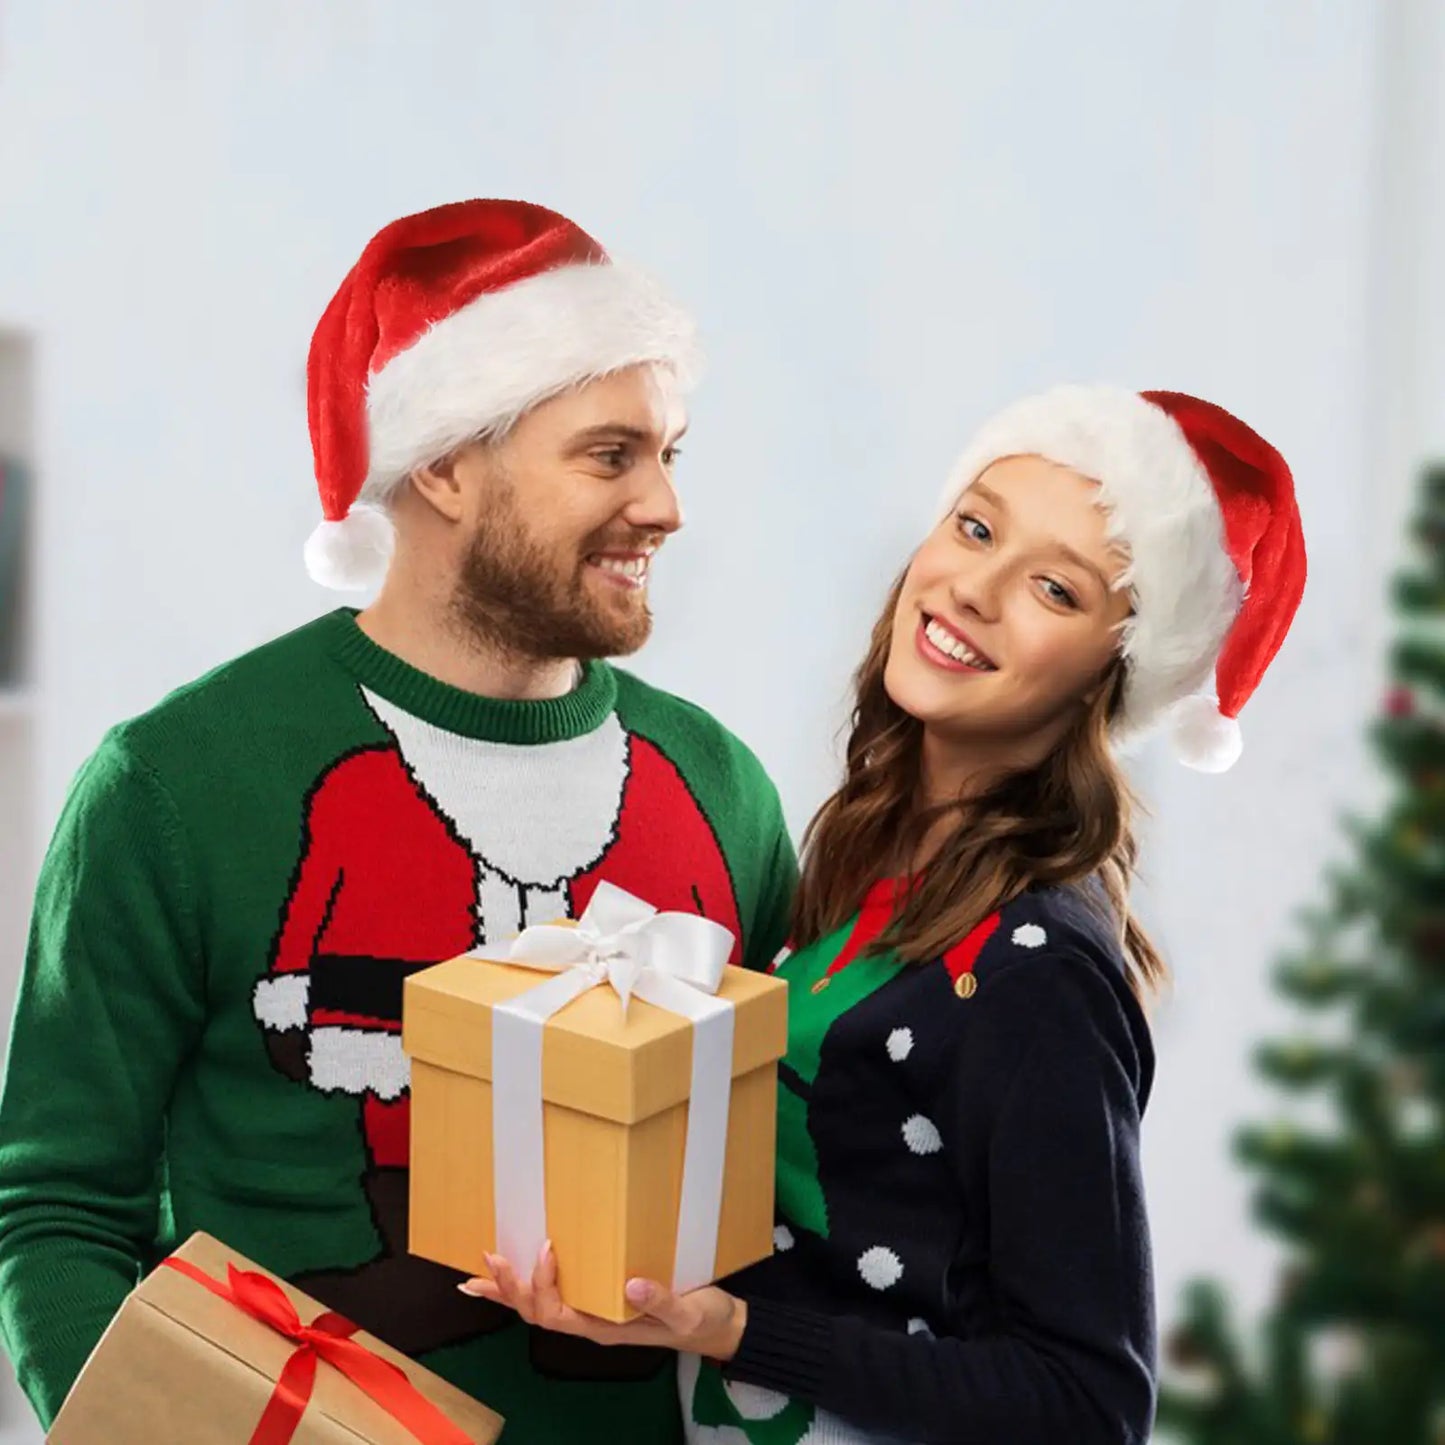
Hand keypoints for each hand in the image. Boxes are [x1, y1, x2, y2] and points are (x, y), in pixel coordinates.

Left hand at [458, 1242, 746, 1361]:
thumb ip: (662, 1302)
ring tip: (477, 1275)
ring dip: (508, 1291)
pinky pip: (554, 1295)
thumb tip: (632, 1285)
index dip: (544, 1283)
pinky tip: (511, 1274)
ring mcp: (592, 1313)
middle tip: (490, 1257)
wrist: (716, 1327)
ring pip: (539, 1306)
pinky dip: (526, 1286)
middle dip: (511, 1287)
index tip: (548, 1246)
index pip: (558, 1312)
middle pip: (538, 1312)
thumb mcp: (689, 1313)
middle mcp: (591, 1322)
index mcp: (605, 1328)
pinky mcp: (598, 1299)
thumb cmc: (702, 1319)